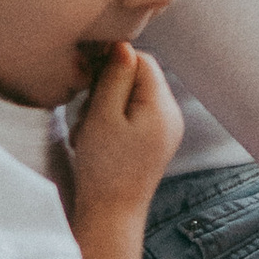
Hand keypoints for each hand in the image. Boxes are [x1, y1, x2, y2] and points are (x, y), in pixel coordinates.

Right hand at [69, 40, 184, 214]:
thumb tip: (123, 44)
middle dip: (108, 87)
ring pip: (132, 96)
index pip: (142, 60)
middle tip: (87, 113)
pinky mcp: (155, 141)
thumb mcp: (103, 116)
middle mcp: (172, 115)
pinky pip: (134, 116)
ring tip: (89, 131)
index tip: (89, 79)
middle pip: (139, 77)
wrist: (111, 214)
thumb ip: (115, 77)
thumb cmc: (103, 166)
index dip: (113, 62)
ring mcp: (166, 129)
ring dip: (106, 106)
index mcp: (162, 106)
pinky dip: (112, 121)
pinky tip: (96, 139)